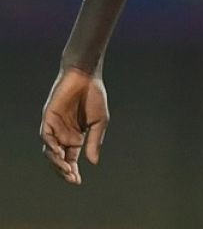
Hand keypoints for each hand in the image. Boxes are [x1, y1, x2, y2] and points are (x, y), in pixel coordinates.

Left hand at [40, 67, 108, 184]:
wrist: (86, 76)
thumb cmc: (94, 97)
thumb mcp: (100, 122)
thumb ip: (95, 141)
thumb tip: (93, 162)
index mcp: (76, 137)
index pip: (71, 159)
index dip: (73, 171)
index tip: (77, 182)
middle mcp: (63, 135)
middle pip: (59, 159)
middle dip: (64, 170)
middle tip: (71, 178)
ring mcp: (54, 127)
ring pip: (51, 151)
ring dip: (57, 162)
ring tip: (66, 169)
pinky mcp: (48, 118)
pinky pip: (46, 136)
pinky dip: (51, 146)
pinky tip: (59, 153)